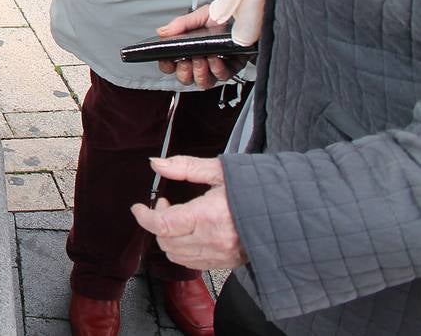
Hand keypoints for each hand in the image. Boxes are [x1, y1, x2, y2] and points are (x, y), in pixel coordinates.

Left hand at [131, 156, 245, 269]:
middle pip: (165, 241)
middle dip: (157, 222)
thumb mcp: (220, 170)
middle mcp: (213, 240)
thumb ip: (184, 167)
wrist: (289, 212)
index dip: (144, 216)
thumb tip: (156, 163)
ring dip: (168, 237)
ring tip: (178, 218)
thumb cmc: (256, 188)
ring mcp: (220, 255)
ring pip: (176, 255)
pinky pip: (192, 263)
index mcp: (208, 215)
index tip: (138, 207)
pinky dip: (182, 249)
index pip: (162, 225)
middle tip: (165, 205)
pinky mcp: (226, 263)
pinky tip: (190, 232)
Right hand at [156, 5, 242, 88]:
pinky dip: (217, 68)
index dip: (166, 65)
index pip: (170, 64)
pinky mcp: (231, 69)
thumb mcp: (200, 15)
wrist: (247, 16)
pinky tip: (216, 57)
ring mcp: (215, 67)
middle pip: (184, 78)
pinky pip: (221, 77)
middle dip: (183, 71)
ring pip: (202, 83)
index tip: (167, 59)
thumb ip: (181, 24)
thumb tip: (162, 32)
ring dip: (199, 72)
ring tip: (201, 58)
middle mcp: (200, 60)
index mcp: (188, 48)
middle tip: (186, 58)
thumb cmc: (225, 16)